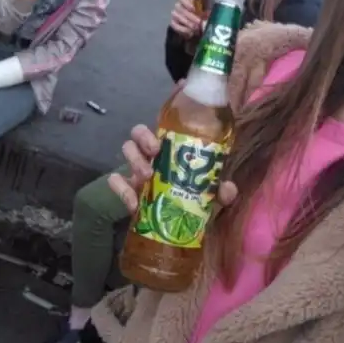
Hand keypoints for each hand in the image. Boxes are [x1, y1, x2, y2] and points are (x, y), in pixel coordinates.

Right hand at [108, 123, 237, 211]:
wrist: (179, 230)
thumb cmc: (195, 205)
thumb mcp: (211, 198)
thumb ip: (221, 192)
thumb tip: (228, 188)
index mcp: (173, 151)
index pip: (165, 126)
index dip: (168, 112)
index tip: (166, 124)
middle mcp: (153, 156)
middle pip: (140, 133)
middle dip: (144, 138)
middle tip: (155, 151)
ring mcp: (138, 172)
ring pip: (127, 150)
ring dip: (134, 160)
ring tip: (147, 176)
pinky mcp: (127, 191)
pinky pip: (115, 182)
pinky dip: (121, 189)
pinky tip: (132, 202)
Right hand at [170, 0, 202, 39]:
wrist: (195, 26)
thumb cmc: (201, 15)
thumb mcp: (204, 12)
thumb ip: (206, 11)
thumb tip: (208, 13)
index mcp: (185, 1)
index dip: (187, 4)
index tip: (194, 9)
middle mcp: (178, 6)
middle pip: (180, 9)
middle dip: (190, 16)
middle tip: (199, 22)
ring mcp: (174, 15)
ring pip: (177, 17)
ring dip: (187, 23)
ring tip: (196, 28)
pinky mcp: (173, 23)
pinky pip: (175, 26)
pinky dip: (183, 30)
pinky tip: (190, 33)